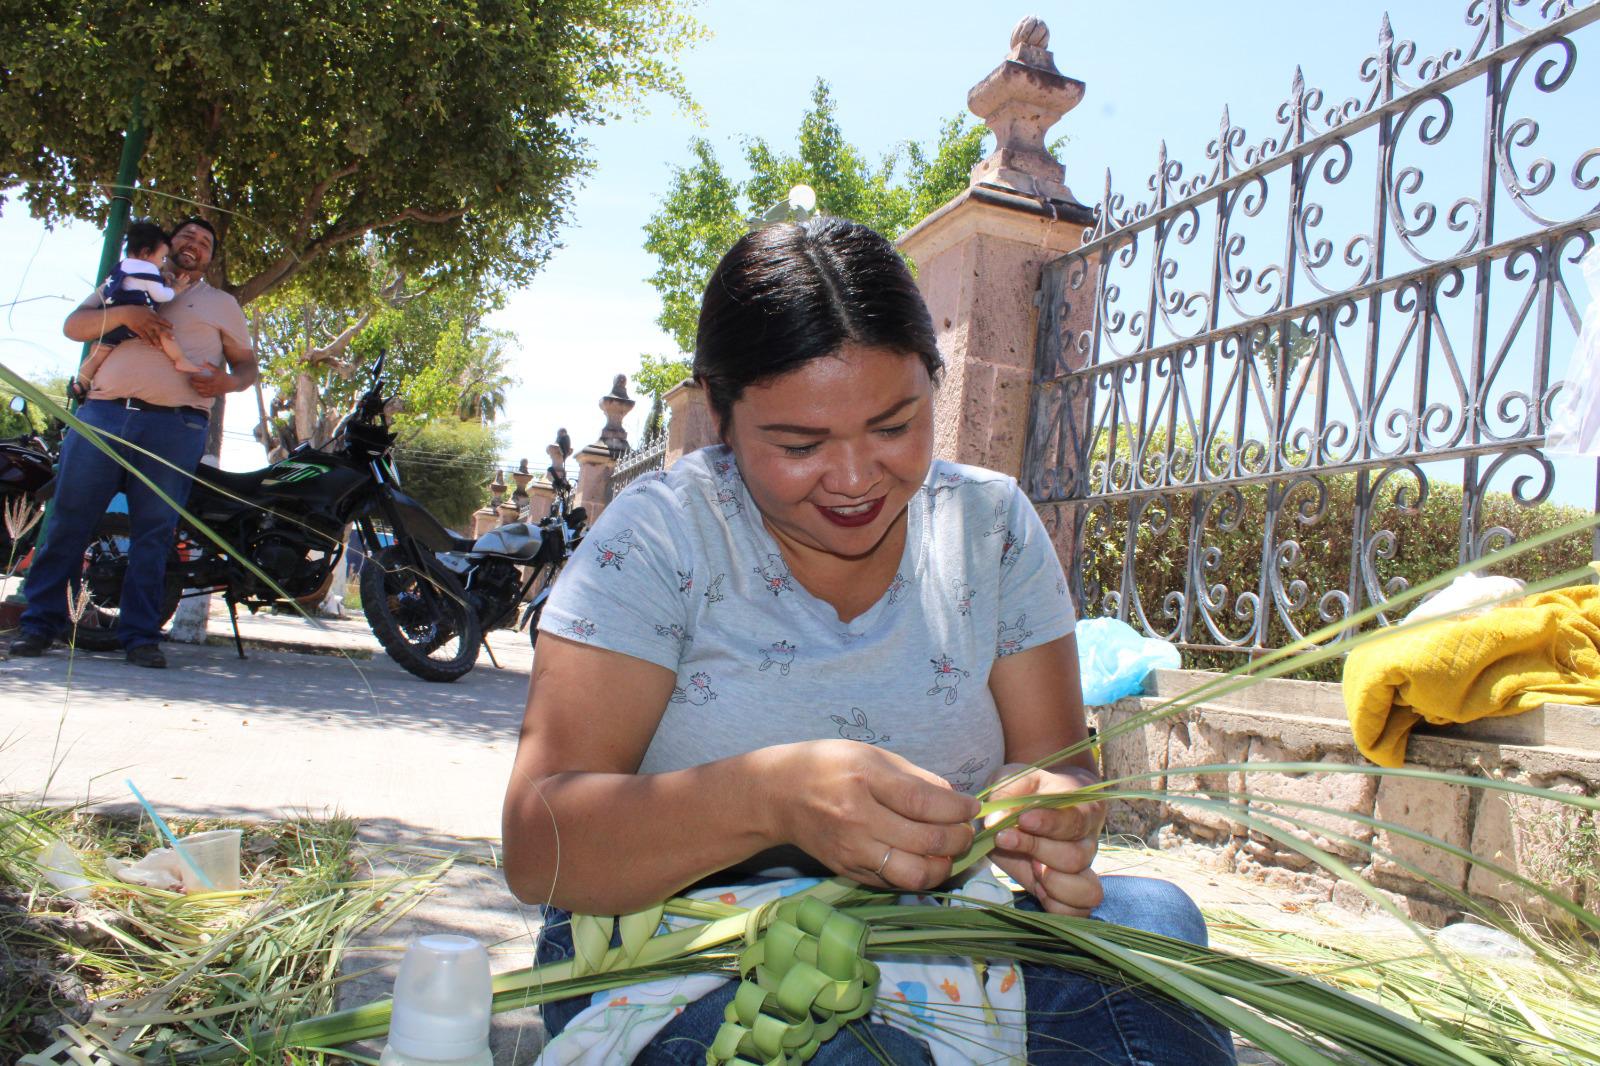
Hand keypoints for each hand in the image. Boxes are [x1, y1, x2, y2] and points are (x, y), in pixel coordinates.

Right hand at [118, 306, 172, 346]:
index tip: (174, 328)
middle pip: (159, 328)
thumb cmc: (136, 310)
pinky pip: (143, 336)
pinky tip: (151, 346)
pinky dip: (147, 341)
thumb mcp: (146, 309)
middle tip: (173, 338)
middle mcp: (148, 321)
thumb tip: (160, 315)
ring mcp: (143, 325)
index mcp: (151, 315)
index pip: (162, 320)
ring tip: (161, 347)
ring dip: (157, 341)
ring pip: (151, 335)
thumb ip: (153, 313)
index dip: (168, 324)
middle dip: (166, 334)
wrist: (125, 313)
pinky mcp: (138, 329)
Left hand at [188, 368, 230, 397]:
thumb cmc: (224, 376)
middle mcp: (211, 386)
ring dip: (195, 387)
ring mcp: (212, 391)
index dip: (194, 377)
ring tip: (194, 384)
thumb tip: (203, 361)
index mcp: (212, 379)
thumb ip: (209, 365)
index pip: (199, 379)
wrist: (231, 384)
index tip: (192, 375)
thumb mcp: (217, 369)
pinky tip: (199, 389)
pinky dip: (199, 392)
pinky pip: (203, 395)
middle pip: (197, 385)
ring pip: (199, 391)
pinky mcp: (213, 395)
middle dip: (192, 382)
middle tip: (191, 380)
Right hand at [768, 740, 978, 890]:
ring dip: (942, 866)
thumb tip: (954, 798)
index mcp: (865, 780)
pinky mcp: (848, 871)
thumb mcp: (870, 755)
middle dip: (958, 838)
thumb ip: (914, 777)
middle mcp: (858, 819)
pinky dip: (917, 875)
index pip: (923, 802)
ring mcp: (852, 851)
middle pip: (925, 841)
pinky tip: (924, 859)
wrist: (777, 794)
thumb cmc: (828, 765)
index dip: (957, 809)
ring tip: (948, 851)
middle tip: (966, 831)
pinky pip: (894, 883)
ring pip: (914, 874)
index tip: (972, 807)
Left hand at [985, 763, 1104, 914]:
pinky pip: (1077, 912)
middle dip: (1038, 850)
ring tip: (1030, 867)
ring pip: (1086, 890)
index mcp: (1082, 809)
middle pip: (1075, 857)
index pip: (1074, 820)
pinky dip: (1057, 906)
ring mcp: (1081, 871)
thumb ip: (1005, 795)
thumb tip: (994, 823)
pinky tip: (1037, 888)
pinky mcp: (1068, 893)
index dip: (1049, 823)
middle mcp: (1087, 843)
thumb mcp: (1015, 780)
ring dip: (1053, 883)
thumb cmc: (1028, 790)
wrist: (1037, 804)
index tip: (1023, 819)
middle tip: (1006, 839)